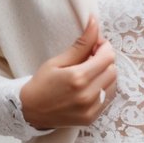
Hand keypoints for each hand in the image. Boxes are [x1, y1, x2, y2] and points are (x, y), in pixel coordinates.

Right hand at [20, 15, 116, 129]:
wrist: (30, 111)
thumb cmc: (41, 84)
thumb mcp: (57, 61)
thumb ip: (81, 45)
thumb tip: (95, 24)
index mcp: (78, 78)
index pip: (108, 56)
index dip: (104, 47)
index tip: (95, 45)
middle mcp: (88, 95)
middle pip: (113, 69)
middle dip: (105, 60)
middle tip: (91, 57)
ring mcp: (91, 109)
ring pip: (113, 83)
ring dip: (106, 74)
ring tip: (90, 72)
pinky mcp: (92, 118)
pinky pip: (108, 98)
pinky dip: (104, 88)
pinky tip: (91, 85)